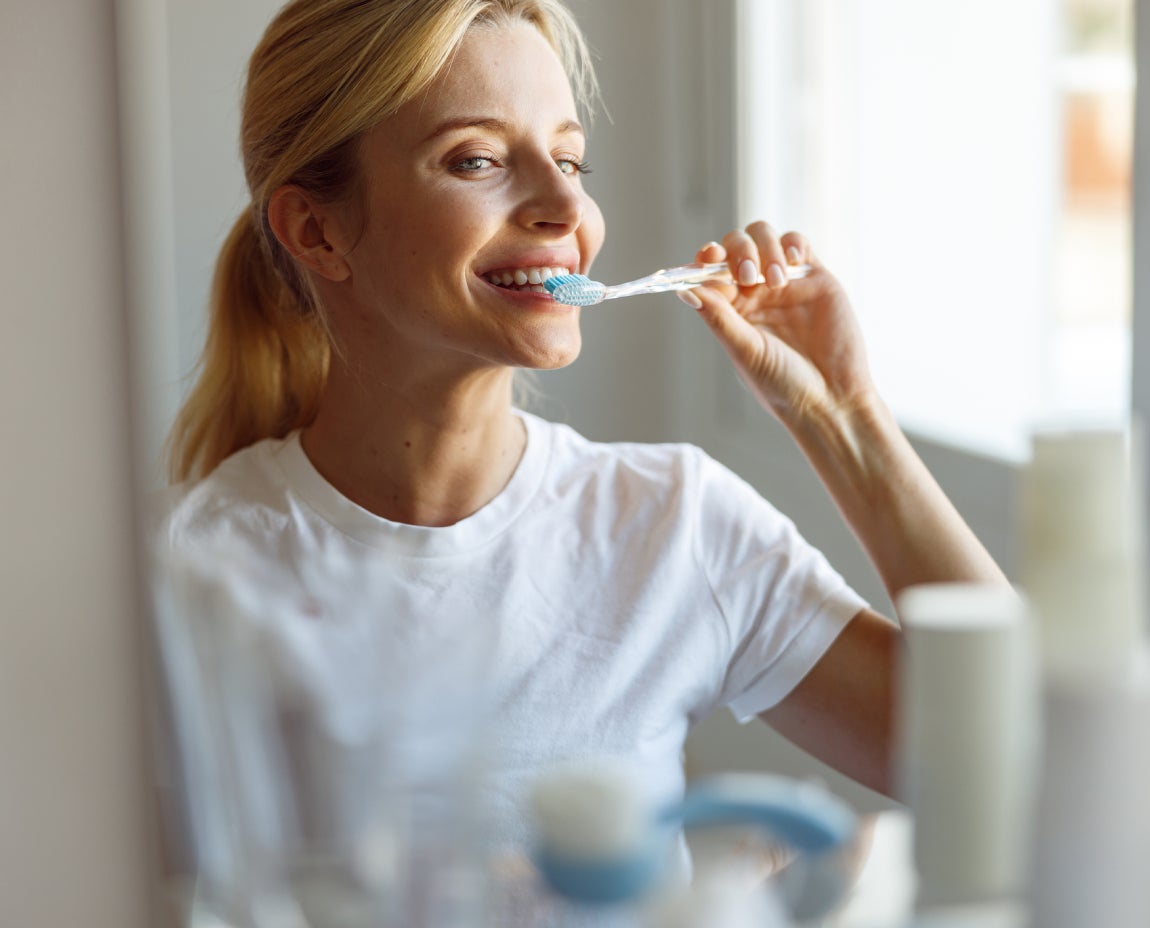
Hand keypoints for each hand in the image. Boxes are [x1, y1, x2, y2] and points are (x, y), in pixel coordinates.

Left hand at [685, 221, 875, 425]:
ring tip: (776, 280)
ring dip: (765, 248)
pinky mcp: (815, 278)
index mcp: (731, 310)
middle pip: (736, 246)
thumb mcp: (745, 351)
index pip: (710, 271)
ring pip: (764, 237)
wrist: (830, 398)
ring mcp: (784, 283)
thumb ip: (718, 317)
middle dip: (738, 251)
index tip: (708, 257)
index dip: (706, 259)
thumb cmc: (783, 385)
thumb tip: (684, 290)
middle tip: (749, 276)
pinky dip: (791, 243)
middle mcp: (755, 293)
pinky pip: (798, 244)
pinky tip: (792, 263)